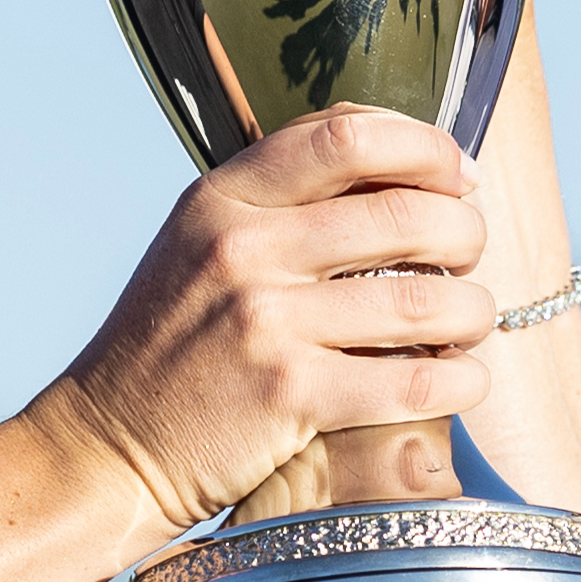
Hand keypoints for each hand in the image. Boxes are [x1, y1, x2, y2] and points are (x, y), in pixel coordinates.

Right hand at [32, 105, 495, 533]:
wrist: (108, 446)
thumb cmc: (172, 345)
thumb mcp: (200, 243)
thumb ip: (281, 198)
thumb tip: (404, 165)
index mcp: (223, 199)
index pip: (344, 135)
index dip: (423, 147)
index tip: (456, 175)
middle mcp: (242, 249)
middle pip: (404, 213)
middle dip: (464, 232)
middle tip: (469, 255)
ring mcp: (264, 322)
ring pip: (423, 299)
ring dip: (472, 310)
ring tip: (471, 320)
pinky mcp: (289, 397)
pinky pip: (411, 381)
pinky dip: (458, 380)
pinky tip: (462, 380)